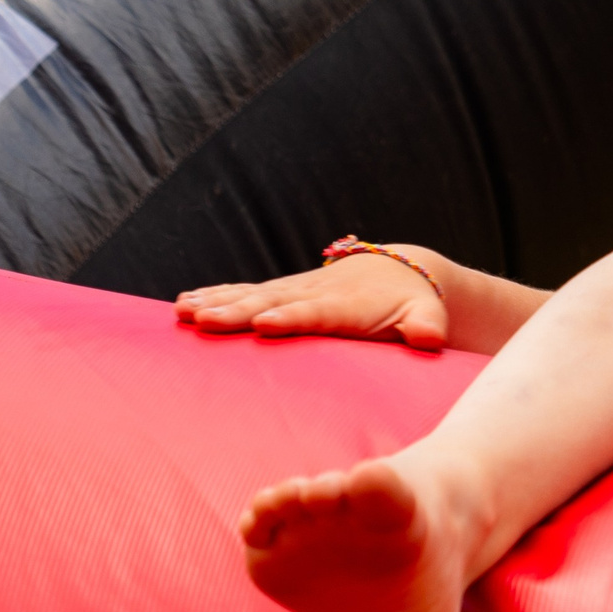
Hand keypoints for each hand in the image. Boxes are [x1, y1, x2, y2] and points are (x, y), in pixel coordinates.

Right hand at [176, 246, 449, 349]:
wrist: (401, 272)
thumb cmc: (413, 304)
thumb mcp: (427, 314)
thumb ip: (427, 326)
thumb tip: (429, 338)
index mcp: (348, 305)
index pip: (317, 313)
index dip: (292, 317)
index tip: (265, 324)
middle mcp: (315, 294)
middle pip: (274, 303)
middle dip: (239, 311)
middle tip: (204, 321)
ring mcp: (295, 291)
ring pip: (252, 296)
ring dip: (217, 303)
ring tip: (183, 312)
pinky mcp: (282, 292)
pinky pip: (245, 292)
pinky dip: (215, 295)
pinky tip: (183, 304)